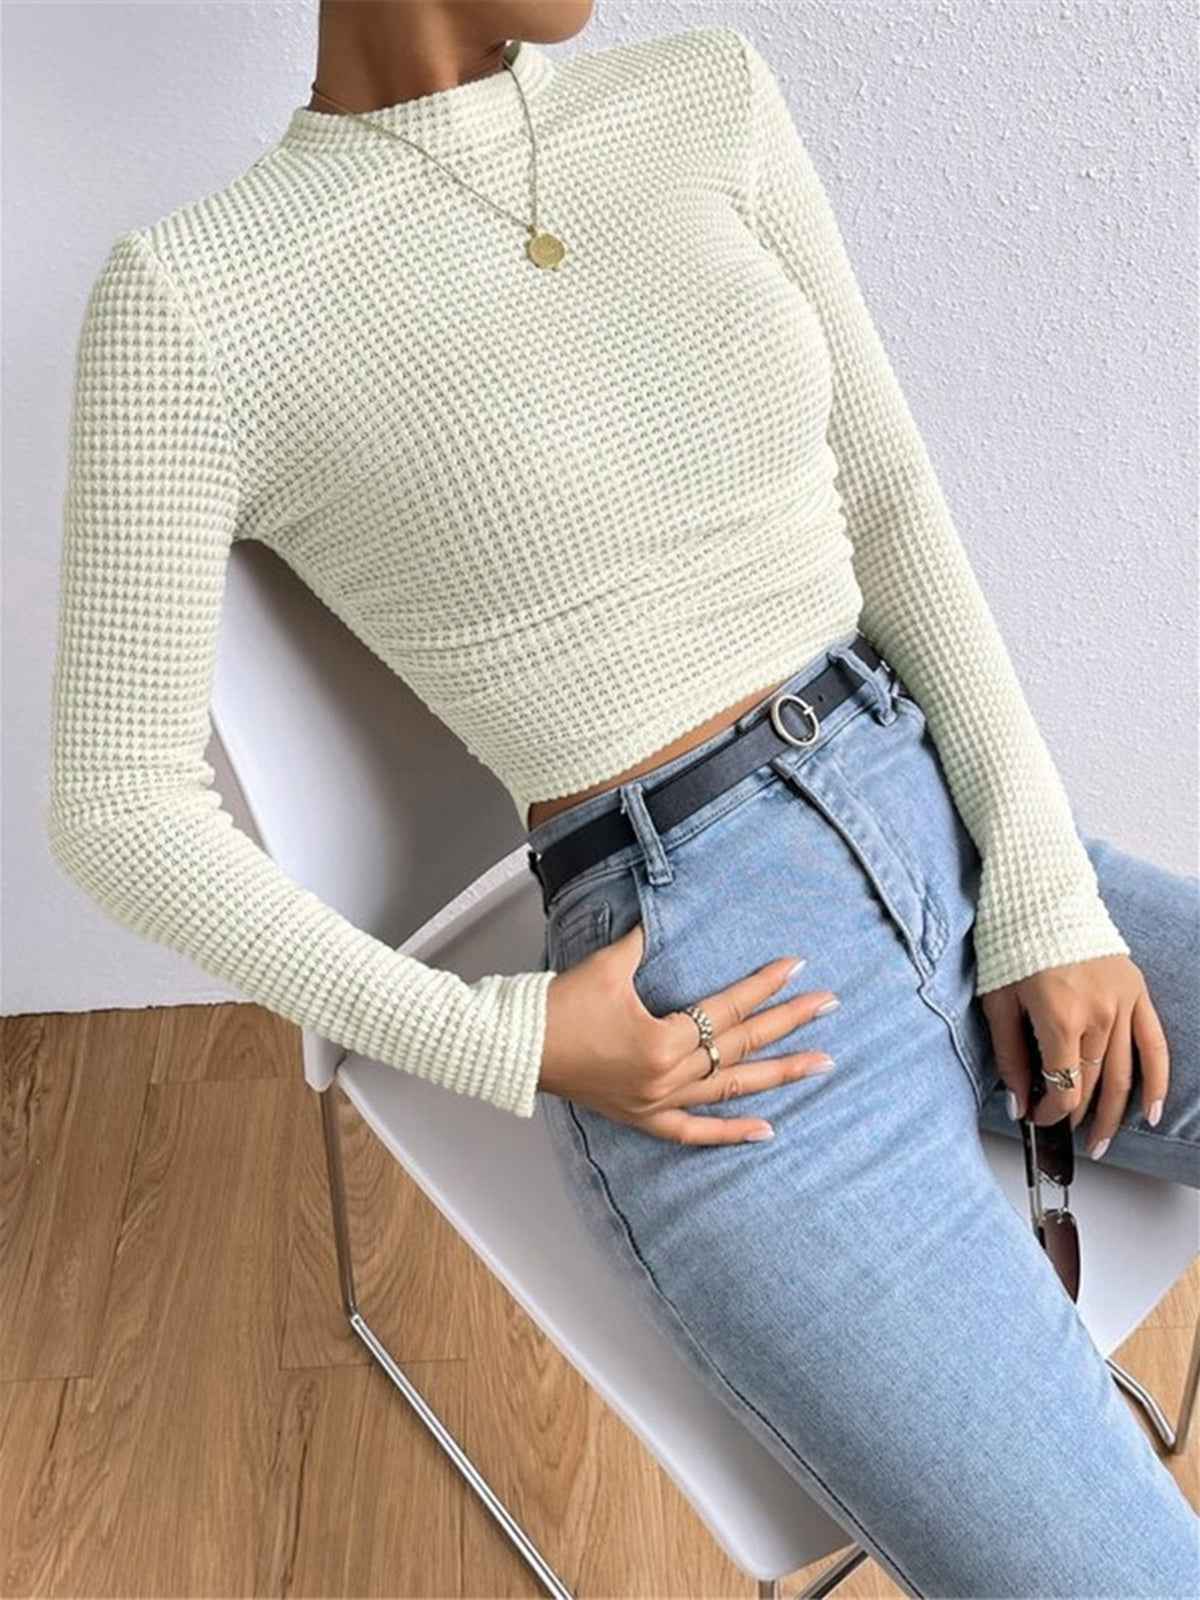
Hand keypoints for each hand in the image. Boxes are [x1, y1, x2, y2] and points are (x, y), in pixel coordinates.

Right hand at [538, 923, 837, 1143]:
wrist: (518, 1047)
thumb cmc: (559, 1005)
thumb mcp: (608, 965)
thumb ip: (643, 941)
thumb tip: (660, 912)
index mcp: (663, 1040)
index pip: (727, 1009)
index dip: (763, 986)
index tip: (797, 967)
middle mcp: (669, 1077)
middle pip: (740, 1047)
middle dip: (789, 1023)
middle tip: (829, 1004)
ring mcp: (658, 1103)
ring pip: (731, 1090)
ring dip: (778, 1075)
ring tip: (820, 1062)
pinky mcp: (643, 1118)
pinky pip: (694, 1134)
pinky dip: (730, 1134)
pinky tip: (766, 1131)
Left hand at [980, 954, 1169, 1155]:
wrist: (1041, 896)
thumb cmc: (1010, 946)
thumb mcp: (997, 1002)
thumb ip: (1009, 1056)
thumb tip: (1018, 1102)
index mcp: (1060, 1018)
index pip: (1064, 1087)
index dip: (1050, 1114)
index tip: (1036, 1120)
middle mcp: (1098, 1015)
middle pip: (1093, 1083)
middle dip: (1077, 1115)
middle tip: (1065, 1135)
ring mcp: (1122, 1003)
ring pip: (1123, 1072)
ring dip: (1115, 1112)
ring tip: (1103, 1141)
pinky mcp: (1136, 991)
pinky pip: (1154, 1045)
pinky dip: (1156, 1081)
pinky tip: (1151, 1111)